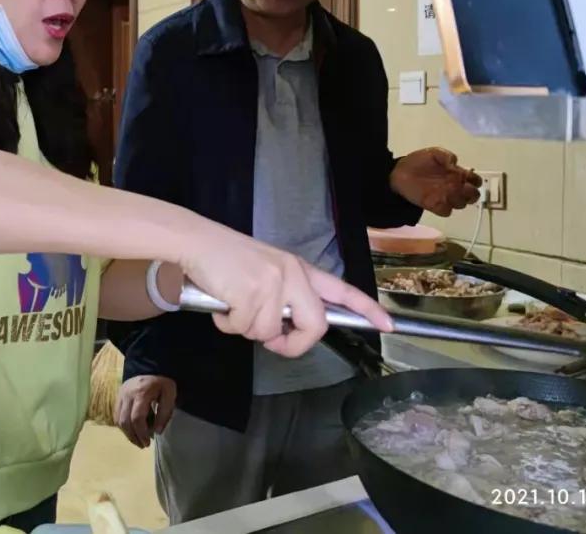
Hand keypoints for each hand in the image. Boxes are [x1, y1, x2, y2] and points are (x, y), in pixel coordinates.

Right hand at [115, 375, 175, 447]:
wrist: (149, 366)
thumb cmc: (161, 382)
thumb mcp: (169, 395)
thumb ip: (164, 413)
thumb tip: (157, 432)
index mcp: (141, 393)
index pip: (136, 417)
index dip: (141, 432)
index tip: (148, 442)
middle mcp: (127, 394)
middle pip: (125, 421)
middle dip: (133, 436)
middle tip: (143, 445)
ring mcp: (120, 395)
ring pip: (118, 420)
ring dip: (127, 433)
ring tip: (138, 440)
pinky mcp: (117, 397)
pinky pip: (116, 415)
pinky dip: (123, 426)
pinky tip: (132, 431)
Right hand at [175, 224, 392, 355]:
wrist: (197, 241)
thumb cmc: (226, 259)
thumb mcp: (265, 272)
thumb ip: (283, 298)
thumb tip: (282, 332)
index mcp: (299, 269)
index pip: (342, 289)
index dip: (367, 309)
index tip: (388, 325)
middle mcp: (293, 274)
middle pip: (314, 325)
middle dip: (292, 344)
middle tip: (273, 342)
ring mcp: (274, 283)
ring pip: (270, 333)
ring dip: (246, 329)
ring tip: (232, 306)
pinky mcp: (252, 292)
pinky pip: (246, 329)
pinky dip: (229, 324)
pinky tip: (222, 304)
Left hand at [390, 147, 481, 216]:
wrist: (398, 172)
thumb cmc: (418, 161)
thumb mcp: (434, 153)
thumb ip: (447, 156)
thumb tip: (455, 163)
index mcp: (457, 173)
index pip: (475, 180)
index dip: (475, 180)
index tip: (467, 177)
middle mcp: (454, 186)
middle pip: (473, 195)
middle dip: (471, 193)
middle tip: (460, 187)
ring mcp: (445, 197)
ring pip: (461, 204)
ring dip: (458, 199)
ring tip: (447, 192)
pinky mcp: (434, 205)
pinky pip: (446, 211)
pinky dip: (445, 207)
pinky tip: (438, 199)